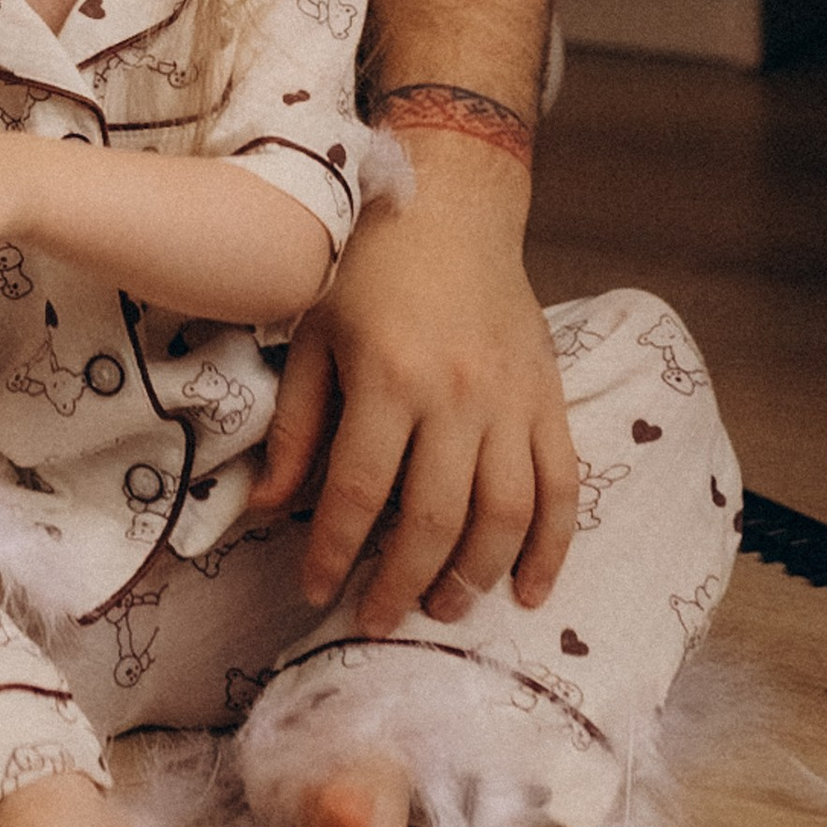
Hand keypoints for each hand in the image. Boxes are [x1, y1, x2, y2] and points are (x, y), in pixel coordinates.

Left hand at [240, 133, 578, 637]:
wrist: (455, 206)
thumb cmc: (370, 267)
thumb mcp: (313, 333)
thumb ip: (295, 423)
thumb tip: (265, 508)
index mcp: (388, 376)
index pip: (358, 491)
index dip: (336, 553)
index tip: (317, 593)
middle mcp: (456, 396)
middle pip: (434, 519)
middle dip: (403, 583)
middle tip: (379, 620)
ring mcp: (512, 402)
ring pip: (504, 516)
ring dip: (474, 577)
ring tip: (443, 608)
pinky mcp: (551, 401)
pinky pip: (562, 489)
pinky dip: (551, 548)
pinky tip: (529, 591)